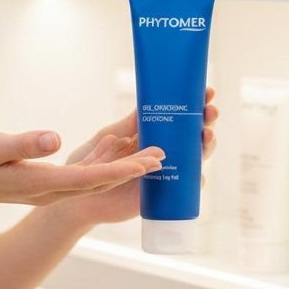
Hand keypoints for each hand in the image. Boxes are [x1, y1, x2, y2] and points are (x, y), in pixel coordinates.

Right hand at [0, 128, 162, 213]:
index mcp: (42, 183)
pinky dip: (104, 162)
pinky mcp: (47, 182)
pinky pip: (83, 174)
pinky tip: (116, 145)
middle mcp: (52, 190)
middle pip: (101, 182)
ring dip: (124, 167)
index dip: (121, 171)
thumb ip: (24, 143)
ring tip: (150, 153)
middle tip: (164, 156)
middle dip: (133, 171)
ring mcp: (50, 189)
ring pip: (96, 179)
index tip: (147, 164)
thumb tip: (55, 139)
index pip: (90, 179)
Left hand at [57, 87, 219, 227]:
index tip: (207, 92)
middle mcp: (163, 150)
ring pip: (194, 158)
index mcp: (151, 133)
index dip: (195, 104)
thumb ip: (124, 126)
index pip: (179, 116)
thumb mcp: (106, 138)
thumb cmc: (90, 163)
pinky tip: (198, 174)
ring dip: (205, 147)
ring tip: (207, 136)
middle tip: (210, 111)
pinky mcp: (161, 194)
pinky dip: (195, 182)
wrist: (78, 196)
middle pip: (193, 135)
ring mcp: (165, 172)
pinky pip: (185, 189)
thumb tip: (141, 106)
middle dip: (206, 121)